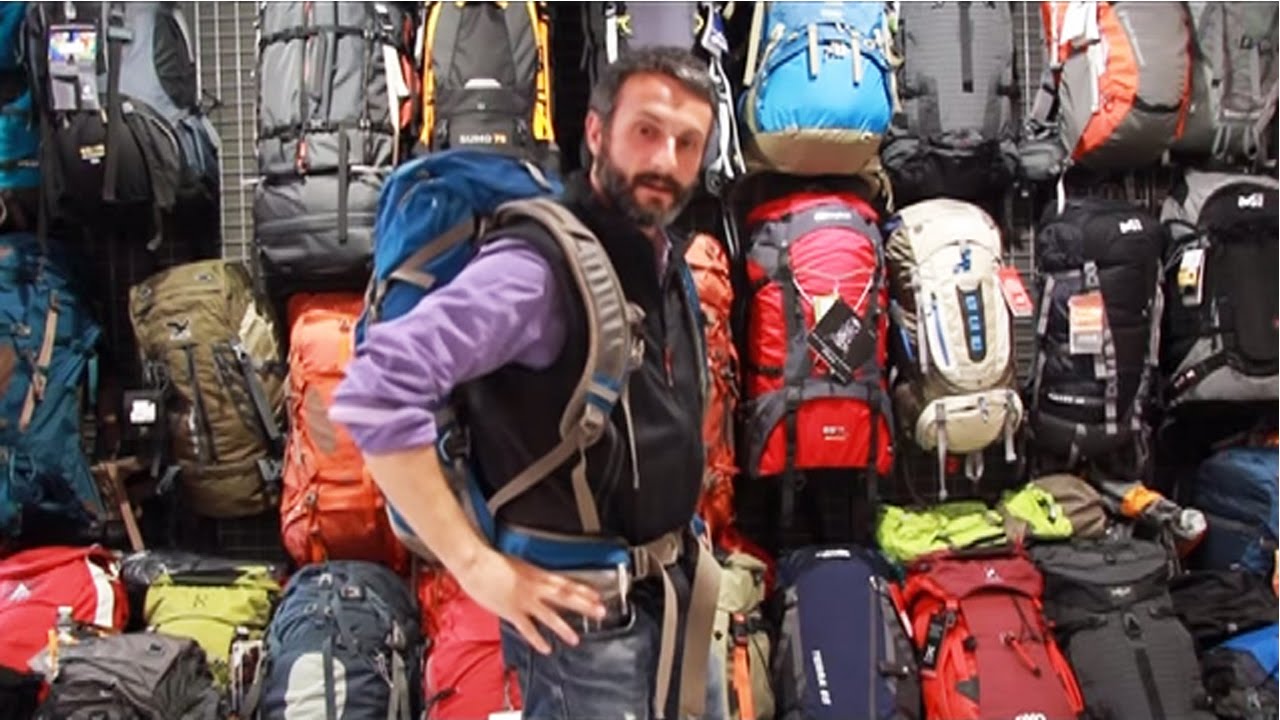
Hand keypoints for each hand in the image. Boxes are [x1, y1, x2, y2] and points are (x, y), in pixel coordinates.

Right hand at [454, 548, 606, 654]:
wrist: (477, 562)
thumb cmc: (492, 561)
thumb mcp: (517, 565)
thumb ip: (529, 576)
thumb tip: (537, 581)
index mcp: (538, 574)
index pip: (566, 583)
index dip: (584, 590)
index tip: (597, 596)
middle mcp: (535, 587)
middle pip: (566, 597)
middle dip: (585, 605)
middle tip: (601, 613)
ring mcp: (524, 600)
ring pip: (550, 615)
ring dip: (564, 628)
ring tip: (575, 639)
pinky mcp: (511, 611)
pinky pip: (527, 628)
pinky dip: (537, 639)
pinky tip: (546, 648)